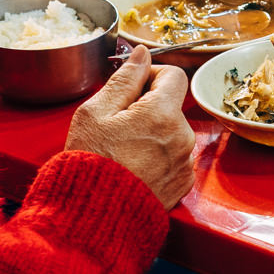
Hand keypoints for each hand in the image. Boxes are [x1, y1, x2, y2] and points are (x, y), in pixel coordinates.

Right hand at [65, 45, 195, 209]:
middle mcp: (182, 137)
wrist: (91, 219)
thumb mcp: (95, 112)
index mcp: (162, 114)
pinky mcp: (183, 184)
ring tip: (124, 151)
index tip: (132, 89)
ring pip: (173, 132)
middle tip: (119, 126)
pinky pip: (175, 158)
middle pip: (172, 106)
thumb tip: (140, 54)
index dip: (151, 76)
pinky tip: (134, 167)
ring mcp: (184, 163)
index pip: (174, 75)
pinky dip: (159, 157)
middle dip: (149, 108)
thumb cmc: (88, 164)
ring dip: (154, 134)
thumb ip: (124, 78)